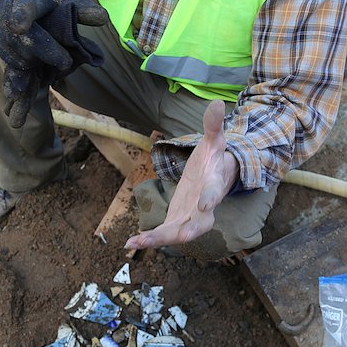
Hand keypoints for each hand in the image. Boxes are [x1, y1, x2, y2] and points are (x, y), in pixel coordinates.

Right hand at [0, 0, 107, 126]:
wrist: (11, 7)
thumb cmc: (44, 4)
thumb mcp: (63, 1)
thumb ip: (82, 10)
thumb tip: (103, 18)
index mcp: (30, 4)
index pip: (27, 7)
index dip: (23, 16)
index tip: (20, 25)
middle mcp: (17, 28)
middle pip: (29, 41)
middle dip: (44, 52)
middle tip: (65, 64)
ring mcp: (15, 49)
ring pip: (18, 67)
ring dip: (19, 86)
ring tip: (18, 102)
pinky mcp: (16, 64)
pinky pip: (17, 82)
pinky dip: (17, 98)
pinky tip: (15, 115)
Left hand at [125, 100, 238, 251]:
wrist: (213, 178)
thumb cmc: (213, 160)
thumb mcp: (214, 141)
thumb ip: (213, 125)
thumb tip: (217, 103)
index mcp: (213, 185)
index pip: (214, 193)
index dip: (210, 198)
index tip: (205, 204)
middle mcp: (205, 208)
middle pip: (200, 225)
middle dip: (189, 231)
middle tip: (177, 236)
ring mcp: (191, 218)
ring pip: (178, 234)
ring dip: (159, 240)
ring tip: (136, 243)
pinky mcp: (177, 223)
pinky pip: (164, 235)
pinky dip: (148, 240)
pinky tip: (129, 243)